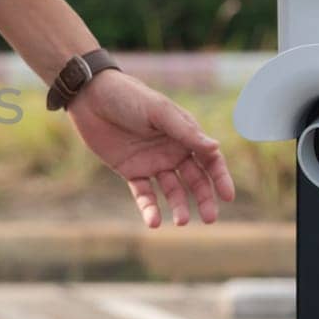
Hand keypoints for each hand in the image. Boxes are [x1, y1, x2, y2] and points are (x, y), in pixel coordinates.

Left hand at [68, 71, 236, 226]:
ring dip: (179, 207)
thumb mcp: (159, 111)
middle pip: (195, 180)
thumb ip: (185, 132)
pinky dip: (149, 209)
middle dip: (204, 199)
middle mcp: (173, 151)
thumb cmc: (129, 97)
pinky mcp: (131, 172)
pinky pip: (144, 194)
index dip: (220, 178)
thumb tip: (216, 148)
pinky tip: (153, 222)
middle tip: (209, 219)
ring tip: (180, 222)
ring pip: (172, 191)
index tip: (227, 196)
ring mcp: (152, 163)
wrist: (91, 97)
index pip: (209, 160)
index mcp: (185, 134)